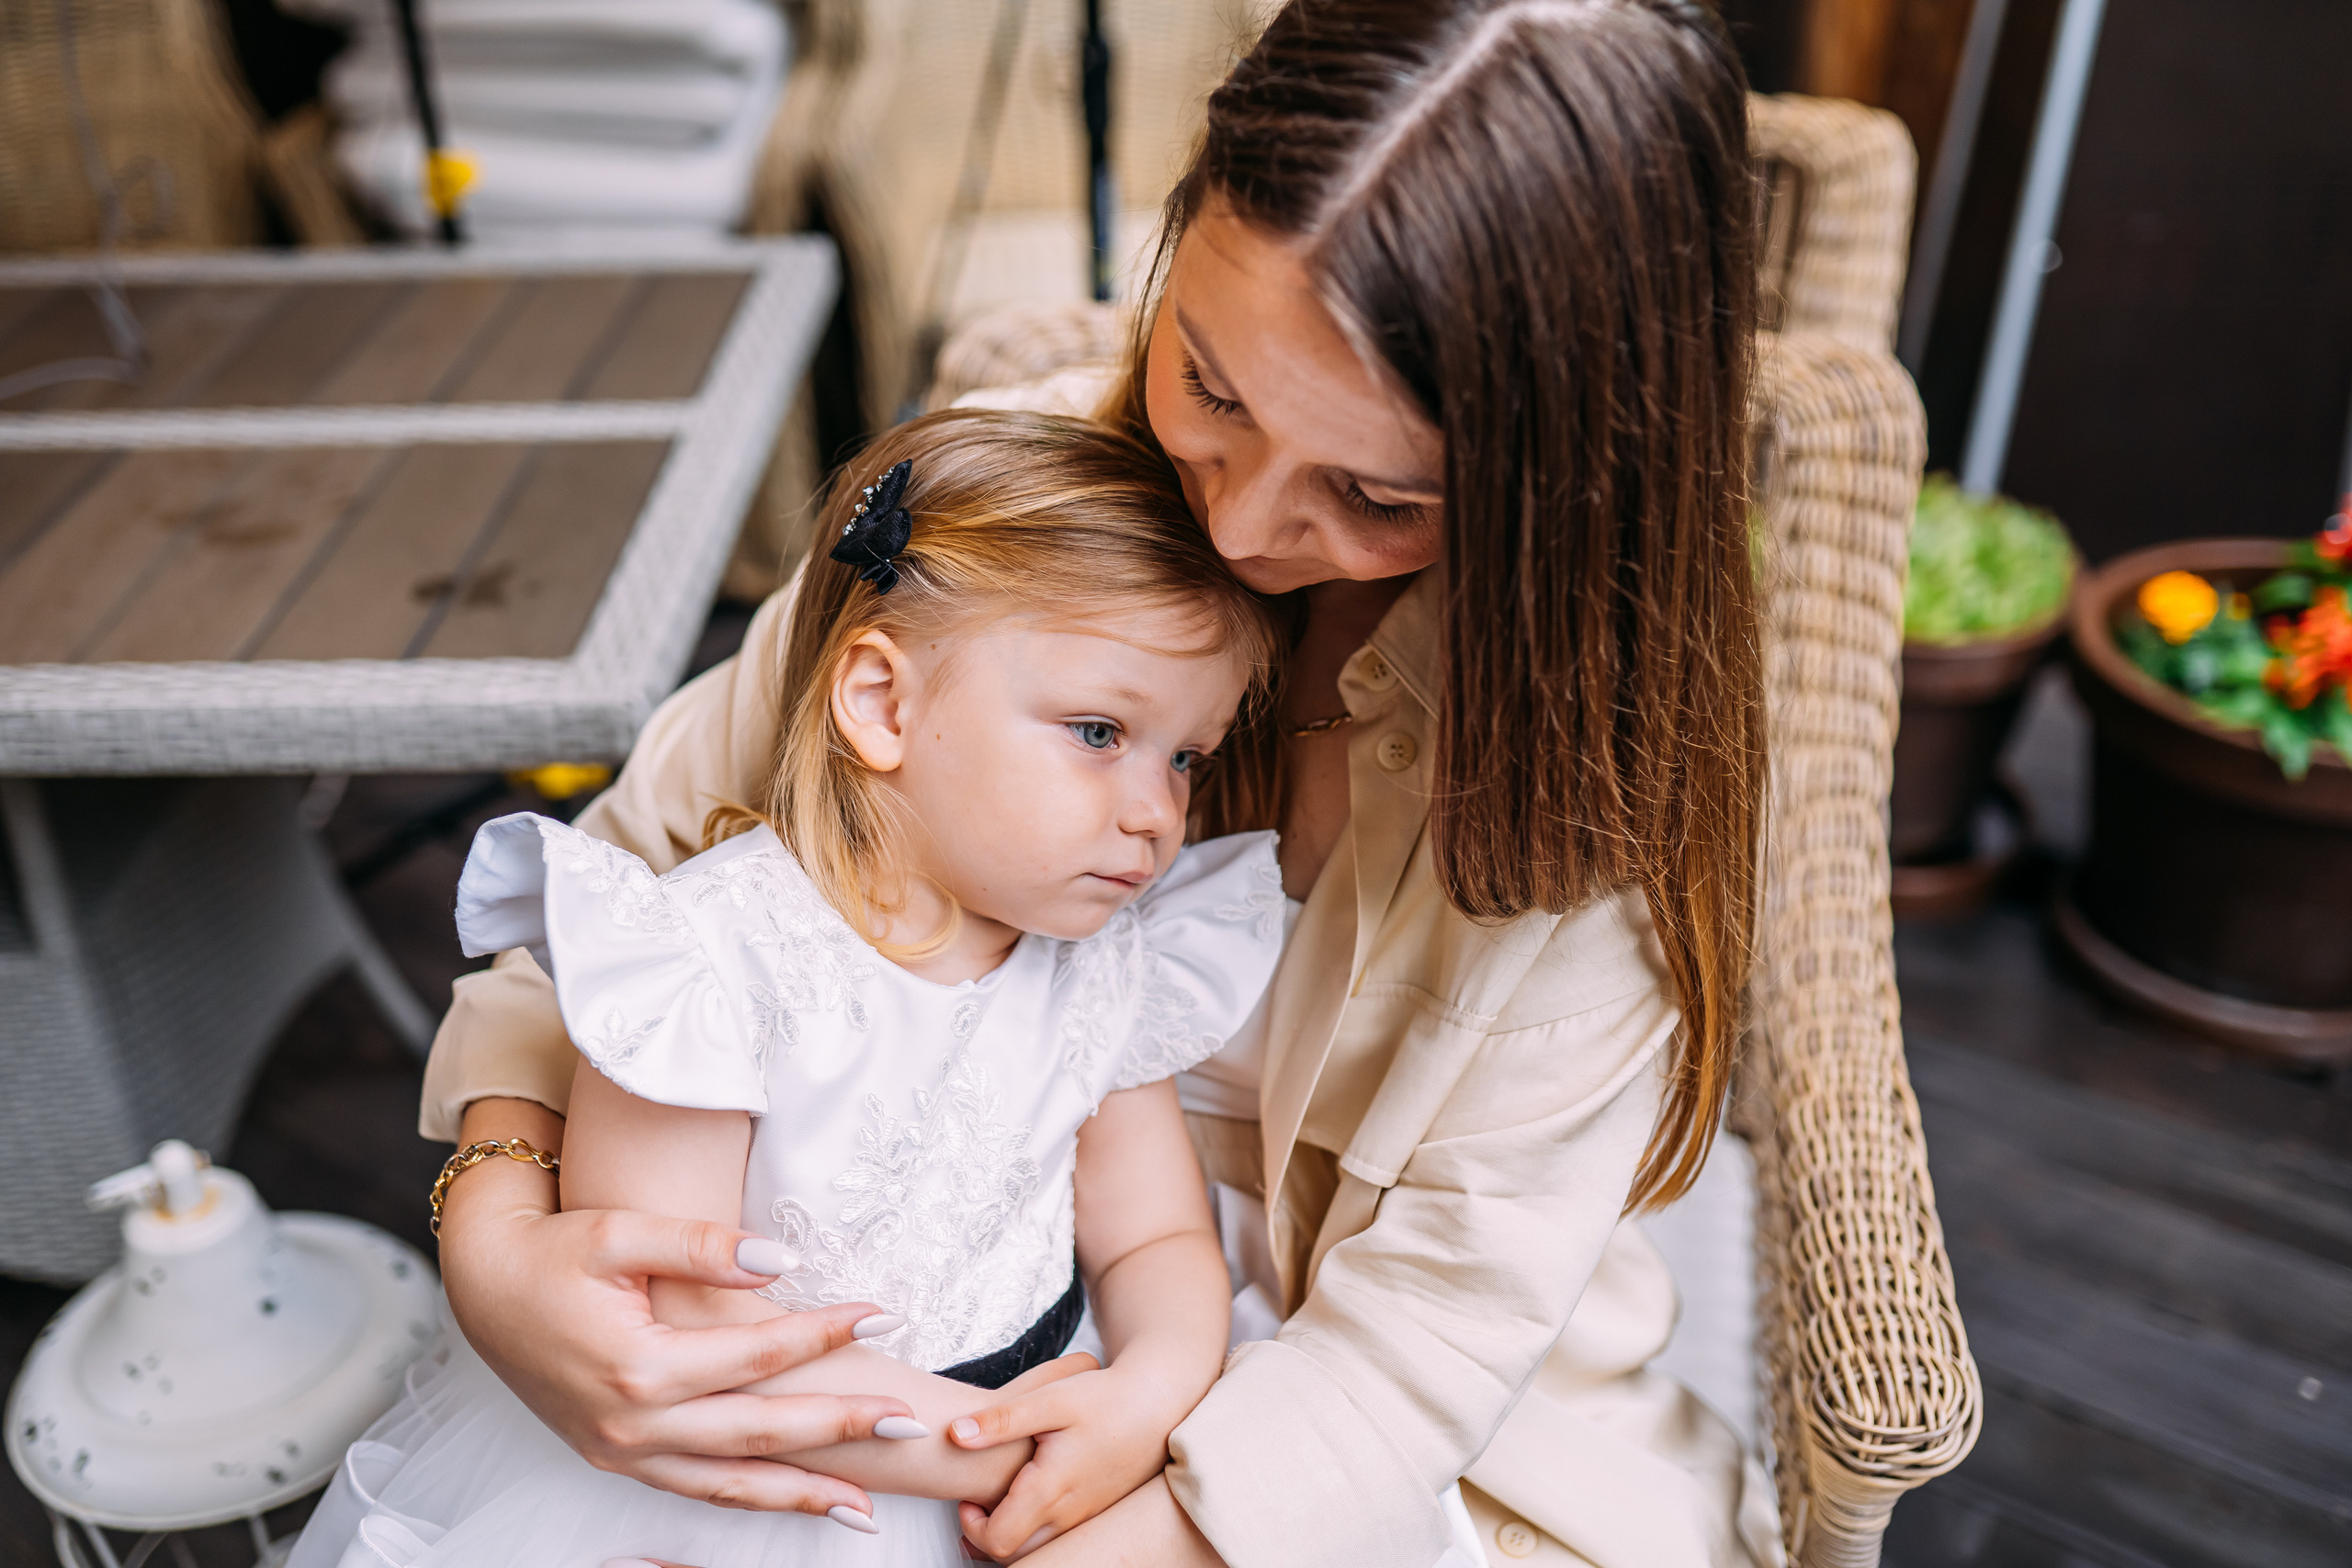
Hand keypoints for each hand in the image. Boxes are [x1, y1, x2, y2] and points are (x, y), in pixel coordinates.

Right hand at [439, 1102, 914, 1518]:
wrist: (485, 1286)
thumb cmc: (555, 1251)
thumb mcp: (620, 1231)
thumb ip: (701, 1244)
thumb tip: (783, 1260)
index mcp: (637, 1365)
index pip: (756, 1353)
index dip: (824, 1333)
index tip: (882, 1314)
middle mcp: (632, 1424)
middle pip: (758, 1431)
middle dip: (839, 1428)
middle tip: (906, 1419)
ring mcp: (623, 1452)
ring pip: (730, 1482)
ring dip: (805, 1492)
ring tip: (870, 1504)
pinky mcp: (618, 1460)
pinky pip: (698, 1491)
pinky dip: (754, 1500)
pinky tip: (804, 1502)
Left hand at [947, 1355, 1188, 1559]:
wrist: (1158, 1403)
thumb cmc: (1107, 1399)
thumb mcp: (1050, 1399)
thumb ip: (1001, 1420)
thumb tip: (956, 1434)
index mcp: (1051, 1489)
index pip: (999, 1540)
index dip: (972, 1527)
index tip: (967, 1499)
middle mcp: (1069, 1513)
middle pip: (1015, 1556)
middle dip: (986, 1538)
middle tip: (977, 1505)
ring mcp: (1085, 1516)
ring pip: (1038, 1549)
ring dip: (1011, 1534)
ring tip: (1000, 1500)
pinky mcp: (1095, 1510)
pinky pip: (1058, 1536)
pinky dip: (1036, 1527)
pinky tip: (1031, 1494)